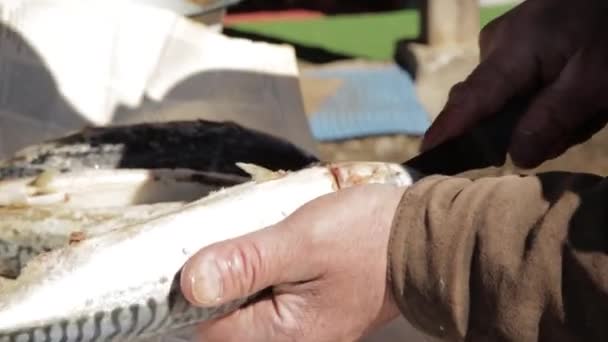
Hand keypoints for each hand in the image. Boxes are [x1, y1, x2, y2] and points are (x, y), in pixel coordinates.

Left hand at [180, 184, 405, 341]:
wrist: (422, 237)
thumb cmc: (366, 236)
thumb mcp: (302, 241)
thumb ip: (246, 264)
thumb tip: (191, 286)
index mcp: (286, 333)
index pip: (212, 328)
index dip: (193, 294)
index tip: (189, 257)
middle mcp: (295, 341)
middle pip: (231, 321)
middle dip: (219, 283)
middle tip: (224, 241)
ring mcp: (307, 327)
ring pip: (251, 308)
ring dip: (241, 276)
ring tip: (250, 241)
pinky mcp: (315, 309)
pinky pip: (273, 298)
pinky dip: (262, 275)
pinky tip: (269, 248)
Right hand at [422, 0, 607, 167]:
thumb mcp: (595, 81)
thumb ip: (553, 120)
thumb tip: (515, 157)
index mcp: (512, 52)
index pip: (471, 100)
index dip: (448, 129)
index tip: (426, 153)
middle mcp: (495, 47)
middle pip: (488, 107)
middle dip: (524, 128)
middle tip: (576, 125)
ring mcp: (502, 44)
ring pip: (505, 101)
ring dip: (540, 115)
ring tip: (583, 106)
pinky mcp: (513, 46)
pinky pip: (514, 87)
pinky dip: (541, 99)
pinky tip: (570, 94)